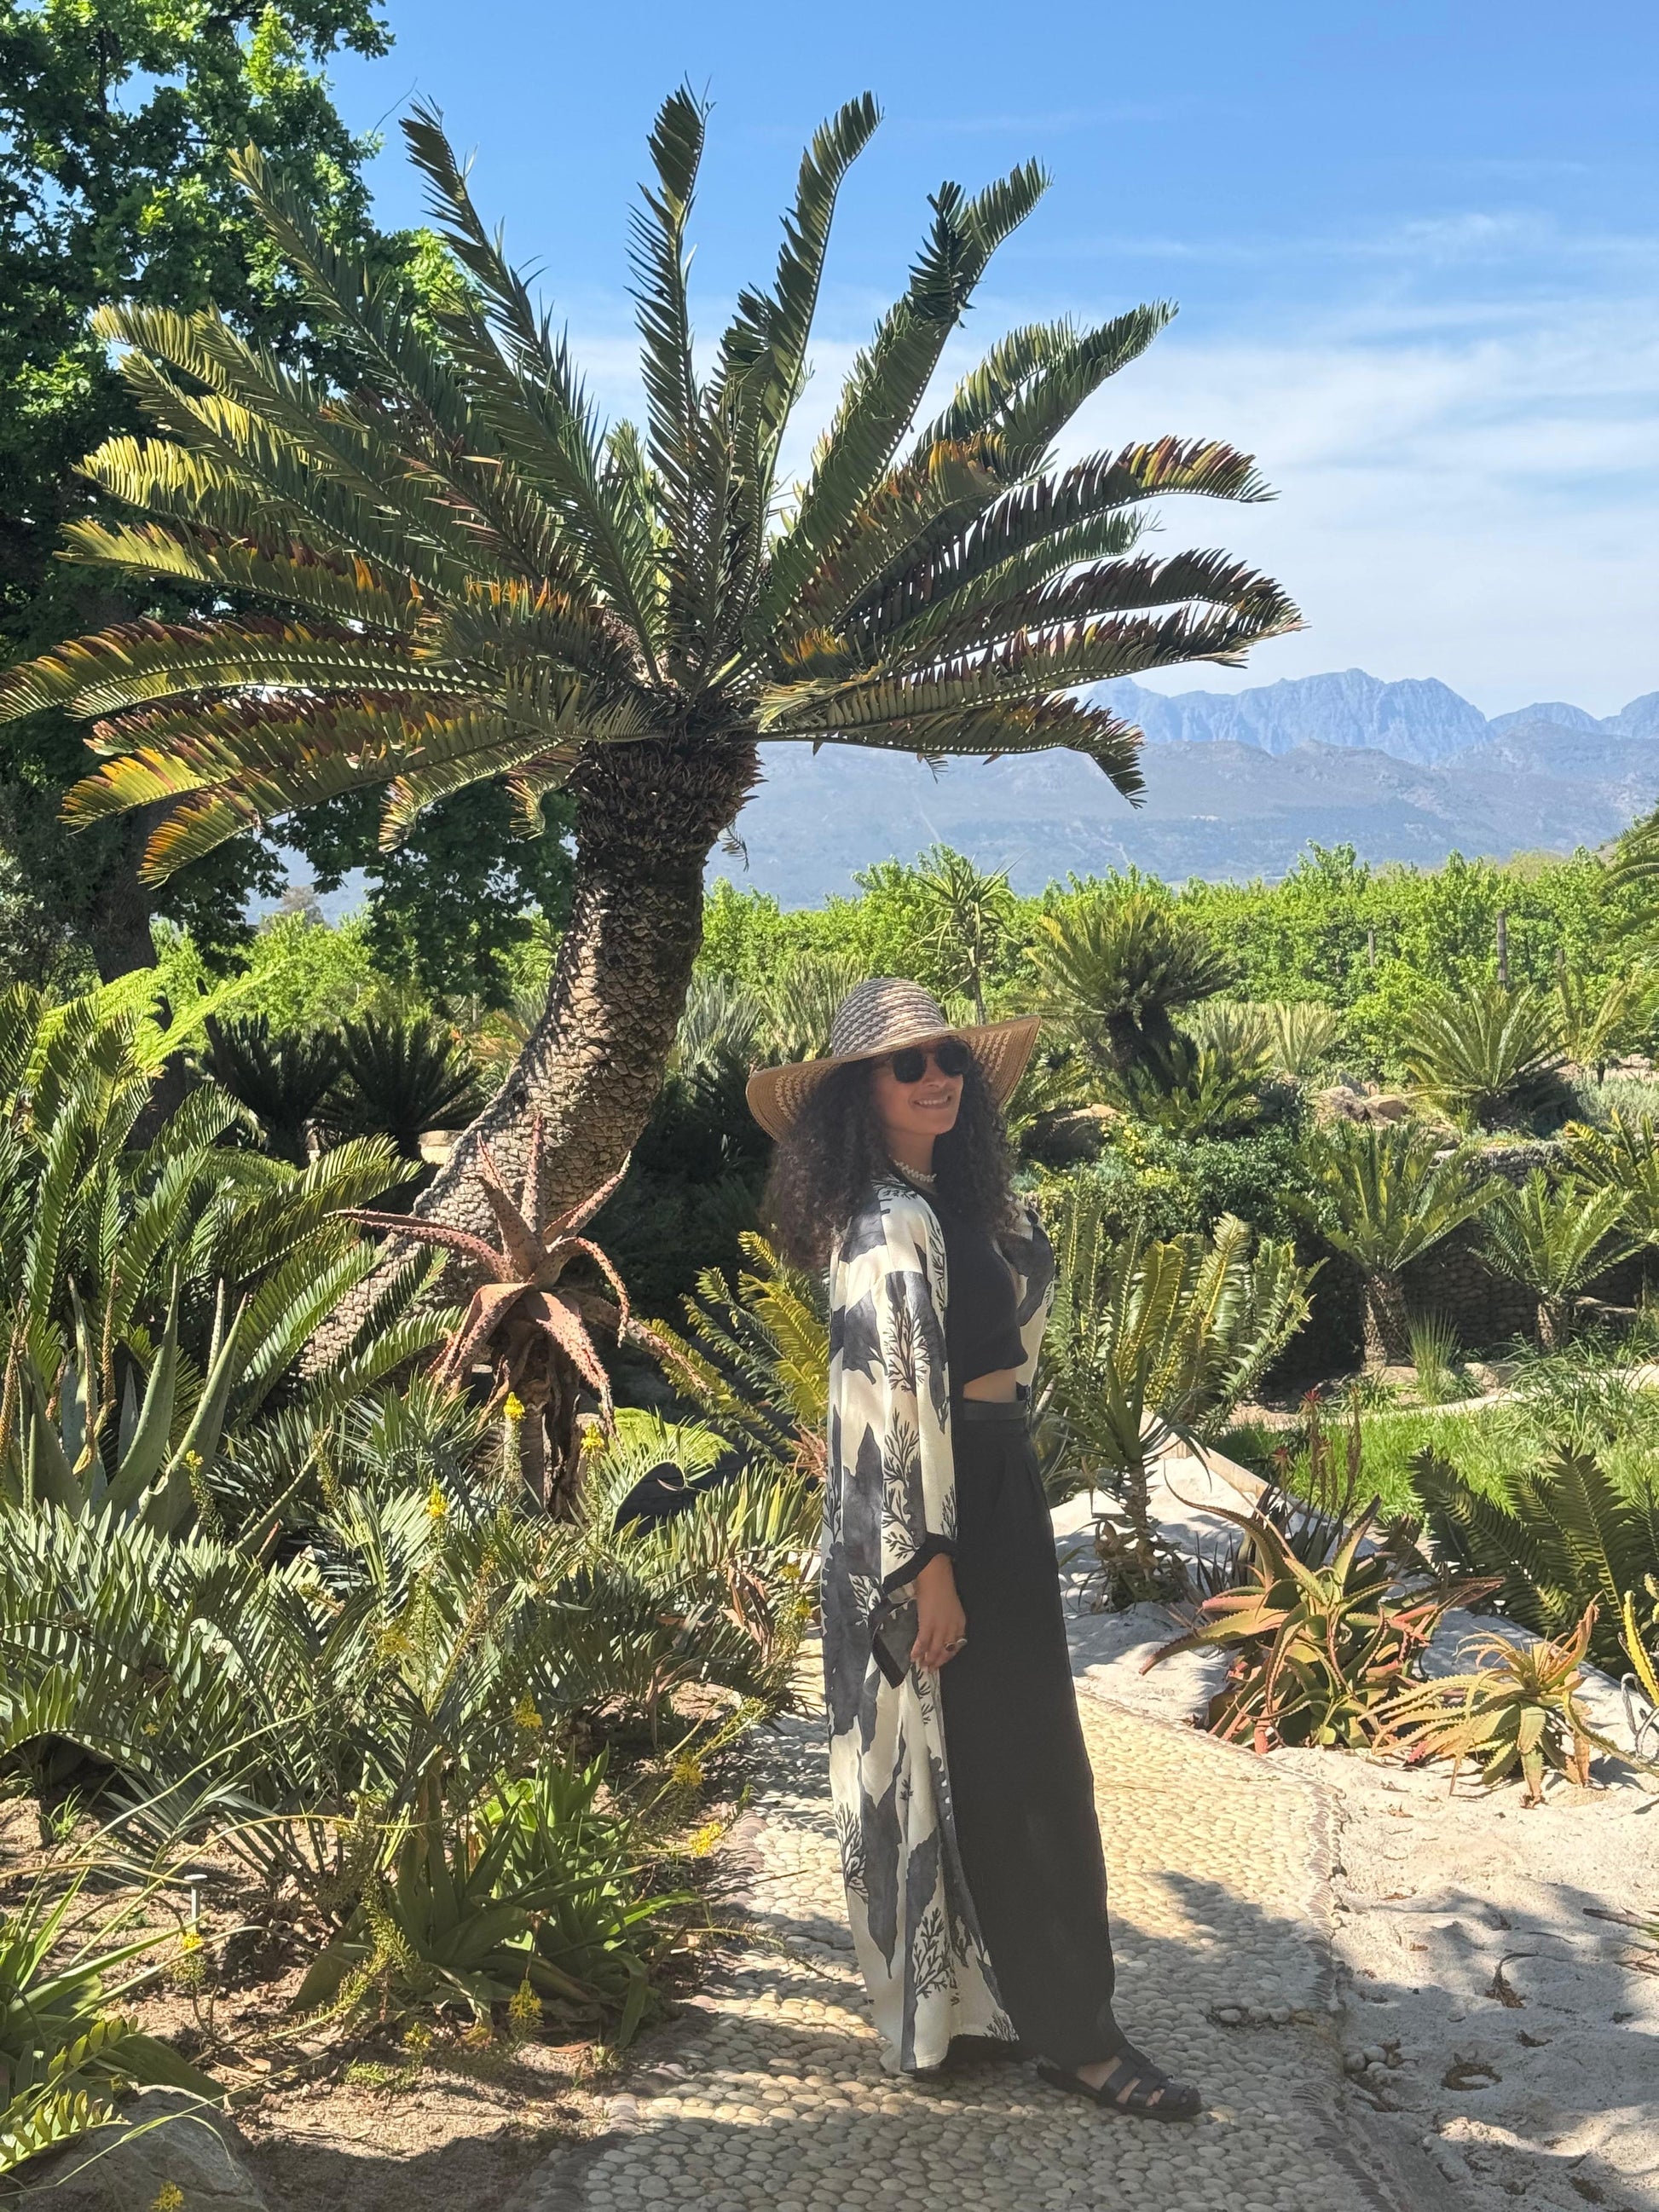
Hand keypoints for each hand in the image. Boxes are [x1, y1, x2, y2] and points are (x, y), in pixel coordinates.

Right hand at [911, 1553, 966, 1670]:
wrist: (935, 1575)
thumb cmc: (941, 1586)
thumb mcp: (951, 1606)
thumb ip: (949, 1619)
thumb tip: (939, 1630)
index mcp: (960, 1622)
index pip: (956, 1645)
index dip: (948, 1655)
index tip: (941, 1661)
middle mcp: (952, 1628)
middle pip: (946, 1650)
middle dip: (938, 1661)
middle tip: (930, 1669)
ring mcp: (941, 1627)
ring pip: (935, 1649)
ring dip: (928, 1660)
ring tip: (922, 1666)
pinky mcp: (928, 1624)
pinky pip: (923, 1642)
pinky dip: (918, 1651)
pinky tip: (913, 1657)